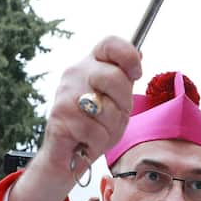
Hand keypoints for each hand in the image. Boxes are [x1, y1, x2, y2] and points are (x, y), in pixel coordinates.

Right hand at [8, 38, 141, 200]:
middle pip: (114, 77)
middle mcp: (75, 73)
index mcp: (91, 65)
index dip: (129, 56)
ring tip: (98, 131)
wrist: (68, 157)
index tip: (135, 74)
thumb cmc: (94, 128)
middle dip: (123, 104)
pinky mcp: (59, 116)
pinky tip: (86, 141)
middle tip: (113, 116)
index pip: (111, 43)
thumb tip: (140, 52)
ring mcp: (65, 93)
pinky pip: (94, 130)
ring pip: (105, 107)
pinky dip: (97, 142)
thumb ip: (125, 79)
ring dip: (110, 127)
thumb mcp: (116, 102)